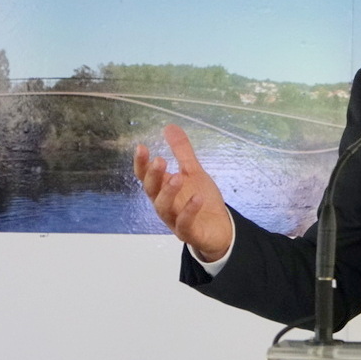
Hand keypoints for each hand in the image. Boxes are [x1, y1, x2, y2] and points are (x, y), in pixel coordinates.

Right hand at [133, 124, 233, 261]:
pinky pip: (185, 223)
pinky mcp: (189, 232)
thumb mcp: (193, 172)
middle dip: (153, 176)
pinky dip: (189, 211)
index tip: (141, 147)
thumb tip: (169, 127)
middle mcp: (165, 205)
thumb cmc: (201, 199)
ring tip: (177, 177)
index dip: (141, 164)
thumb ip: (181, 151)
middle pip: (152, 191)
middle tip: (159, 160)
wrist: (219, 228)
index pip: (146, 176)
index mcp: (163, 189)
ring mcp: (175, 220)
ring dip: (168, 192)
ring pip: (163, 208)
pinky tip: (197, 198)